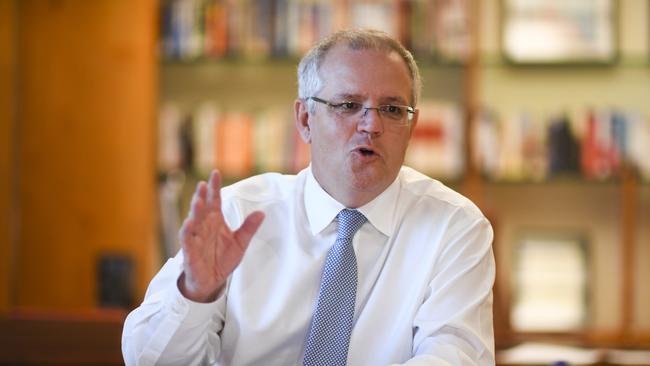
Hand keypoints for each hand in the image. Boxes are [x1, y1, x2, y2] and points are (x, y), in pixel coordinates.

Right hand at [178, 170, 264, 301]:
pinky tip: (189, 223)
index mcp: (216, 220)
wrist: (213, 280)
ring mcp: (196, 237)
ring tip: (198, 201)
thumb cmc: (223, 258)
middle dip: (202, 196)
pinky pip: (187, 240)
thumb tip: (262, 213)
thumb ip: (249, 228)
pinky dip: (187, 232)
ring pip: (193, 221)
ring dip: (194, 211)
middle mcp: (204, 226)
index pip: (214, 200)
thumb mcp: (240, 243)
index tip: (215, 173)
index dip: (214, 187)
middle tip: (203, 184)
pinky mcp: (190, 251)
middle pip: (202, 208)